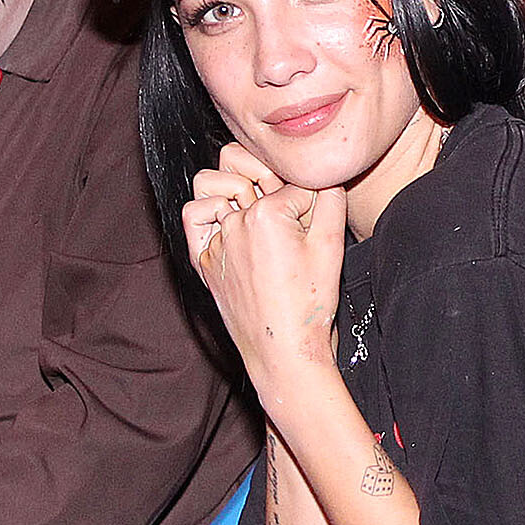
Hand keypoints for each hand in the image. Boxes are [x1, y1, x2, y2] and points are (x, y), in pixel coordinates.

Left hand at [184, 144, 345, 391]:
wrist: (282, 350)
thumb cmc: (308, 304)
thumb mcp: (331, 246)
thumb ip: (330, 198)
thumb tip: (324, 174)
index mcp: (267, 213)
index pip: (295, 183)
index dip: (311, 202)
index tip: (314, 230)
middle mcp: (236, 221)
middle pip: (257, 176)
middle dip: (274, 189)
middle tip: (289, 219)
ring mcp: (217, 240)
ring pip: (218, 186)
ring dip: (236, 189)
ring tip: (256, 212)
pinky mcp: (204, 258)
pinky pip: (194, 216)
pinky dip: (207, 212)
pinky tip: (228, 223)